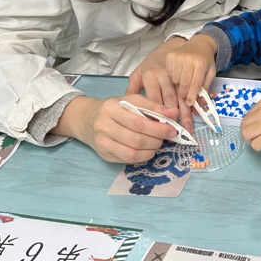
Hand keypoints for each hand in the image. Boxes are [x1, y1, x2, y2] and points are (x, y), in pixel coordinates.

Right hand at [56, 95, 179, 162]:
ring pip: (132, 153)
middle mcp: (103, 126)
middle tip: (166, 136)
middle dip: (156, 140)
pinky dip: (142, 157)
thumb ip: (152, 105)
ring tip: (157, 143)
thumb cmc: (112, 108)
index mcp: (110, 109)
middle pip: (136, 139)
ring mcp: (102, 143)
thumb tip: (174, 113)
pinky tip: (147, 150)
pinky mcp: (104, 155)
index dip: (158, 128)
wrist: (86, 119)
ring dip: (151, 150)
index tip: (172, 128)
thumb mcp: (130, 100)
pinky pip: (127, 160)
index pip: (138, 122)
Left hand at [126, 36, 188, 126]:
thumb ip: (132, 89)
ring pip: (182, 98)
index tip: (157, 129)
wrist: (172, 46)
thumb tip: (125, 108)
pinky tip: (196, 115)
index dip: (156, 116)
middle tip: (175, 134)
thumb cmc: (154, 62)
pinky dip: (194, 105)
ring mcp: (178, 76)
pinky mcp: (188, 76)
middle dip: (173, 119)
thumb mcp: (139, 72)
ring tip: (187, 130)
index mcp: (150, 76)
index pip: (153, 100)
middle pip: (169, 101)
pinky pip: (191, 93)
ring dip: (186, 115)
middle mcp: (164, 75)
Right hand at [165, 34, 218, 109]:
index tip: (190, 103)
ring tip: (184, 83)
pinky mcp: (170, 56)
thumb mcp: (210, 73)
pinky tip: (179, 74)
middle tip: (186, 96)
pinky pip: (169, 73)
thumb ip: (205, 87)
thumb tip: (201, 102)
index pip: (194, 84)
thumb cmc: (205, 59)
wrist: (200, 44)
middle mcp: (188, 59)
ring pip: (175, 80)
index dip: (192, 96)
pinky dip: (173, 77)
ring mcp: (178, 57)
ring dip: (179, 85)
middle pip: (183, 84)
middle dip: (184, 94)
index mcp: (200, 63)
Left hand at [240, 99, 260, 150]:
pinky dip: (258, 147)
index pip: (248, 115)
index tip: (257, 129)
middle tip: (254, 138)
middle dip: (247, 133)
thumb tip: (258, 127)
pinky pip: (256, 145)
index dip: (251, 124)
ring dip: (251, 140)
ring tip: (259, 141)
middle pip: (244, 125)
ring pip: (246, 135)